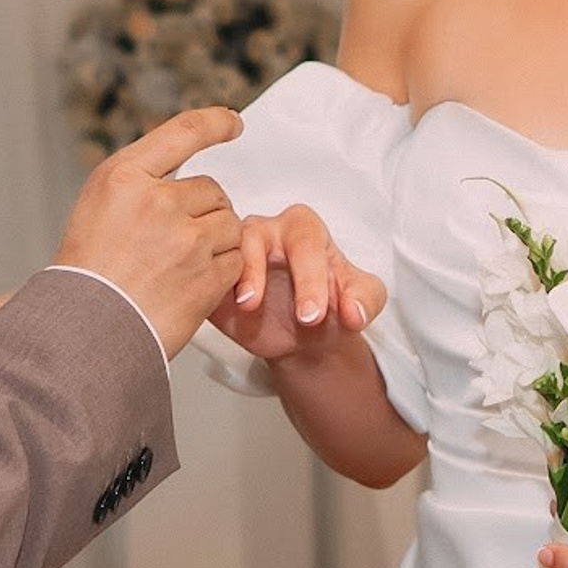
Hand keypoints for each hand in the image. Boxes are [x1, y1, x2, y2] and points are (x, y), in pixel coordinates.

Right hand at [56, 107, 244, 355]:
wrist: (84, 330)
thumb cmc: (87, 273)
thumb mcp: (98, 206)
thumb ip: (140, 184)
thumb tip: (187, 175)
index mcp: (124, 177)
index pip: (184, 131)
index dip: (215, 123)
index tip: (233, 123)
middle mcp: (157, 201)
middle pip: (212, 189)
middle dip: (203, 212)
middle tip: (176, 241)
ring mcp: (186, 239)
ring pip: (229, 224)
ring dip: (216, 241)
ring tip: (181, 264)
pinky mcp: (206, 275)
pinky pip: (236, 260)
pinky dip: (222, 271)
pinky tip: (192, 283)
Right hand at [210, 207, 387, 365]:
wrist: (306, 338)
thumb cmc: (331, 308)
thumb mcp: (361, 302)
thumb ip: (365, 299)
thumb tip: (354, 310)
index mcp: (303, 228)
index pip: (304, 241)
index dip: (310, 278)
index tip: (314, 316)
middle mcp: (265, 232)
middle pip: (257, 236)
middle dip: (266, 273)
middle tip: (273, 313)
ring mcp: (234, 252)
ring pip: (222, 245)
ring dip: (233, 275)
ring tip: (247, 305)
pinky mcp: (214, 276)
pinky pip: (201, 271)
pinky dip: (206, 285)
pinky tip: (216, 304)